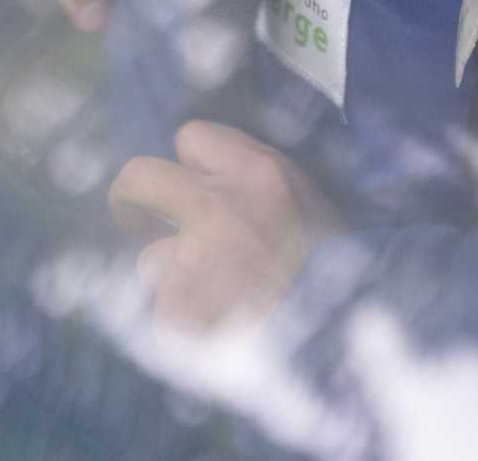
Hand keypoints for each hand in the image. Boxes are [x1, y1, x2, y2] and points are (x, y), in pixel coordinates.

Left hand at [107, 120, 344, 330]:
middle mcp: (216, 206)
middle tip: (134, 218)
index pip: (190, 137)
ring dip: (173, 278)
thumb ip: (253, 176)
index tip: (195, 185)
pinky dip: (182, 322)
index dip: (192, 164)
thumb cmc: (335, 271)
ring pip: (150, 258)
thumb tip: (200, 167)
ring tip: (214, 302)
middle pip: (138, 176)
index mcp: (257, 172)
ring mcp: (192, 260)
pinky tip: (213, 332)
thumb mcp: (308, 201)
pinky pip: (162, 310)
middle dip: (131, 197)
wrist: (346, 340)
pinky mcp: (176, 311)